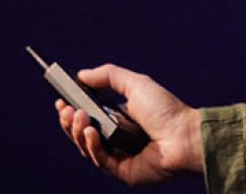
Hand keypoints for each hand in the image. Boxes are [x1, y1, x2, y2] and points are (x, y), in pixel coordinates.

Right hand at [53, 64, 200, 184]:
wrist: (184, 135)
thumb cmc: (165, 110)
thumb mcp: (136, 84)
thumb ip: (109, 76)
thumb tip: (82, 74)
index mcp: (119, 119)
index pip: (88, 117)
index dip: (72, 111)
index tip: (61, 102)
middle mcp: (118, 139)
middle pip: (83, 134)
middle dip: (70, 122)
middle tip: (67, 110)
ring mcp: (120, 156)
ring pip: (88, 148)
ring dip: (78, 132)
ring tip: (81, 118)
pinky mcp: (124, 172)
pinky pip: (101, 161)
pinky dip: (93, 147)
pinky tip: (91, 133)